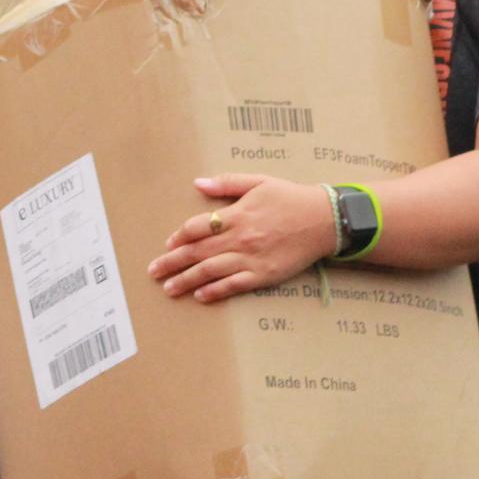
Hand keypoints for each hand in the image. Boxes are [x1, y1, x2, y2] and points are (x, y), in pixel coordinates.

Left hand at [147, 174, 337, 303]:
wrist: (325, 220)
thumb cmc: (290, 198)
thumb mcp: (258, 182)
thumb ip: (227, 183)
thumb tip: (197, 183)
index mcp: (237, 214)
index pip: (197, 227)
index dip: (179, 236)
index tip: (168, 244)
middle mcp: (240, 238)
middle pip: (197, 251)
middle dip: (172, 262)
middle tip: (153, 271)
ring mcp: (251, 258)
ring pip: (211, 271)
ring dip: (187, 280)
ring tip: (168, 288)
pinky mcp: (264, 274)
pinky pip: (234, 285)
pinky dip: (216, 291)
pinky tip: (200, 296)